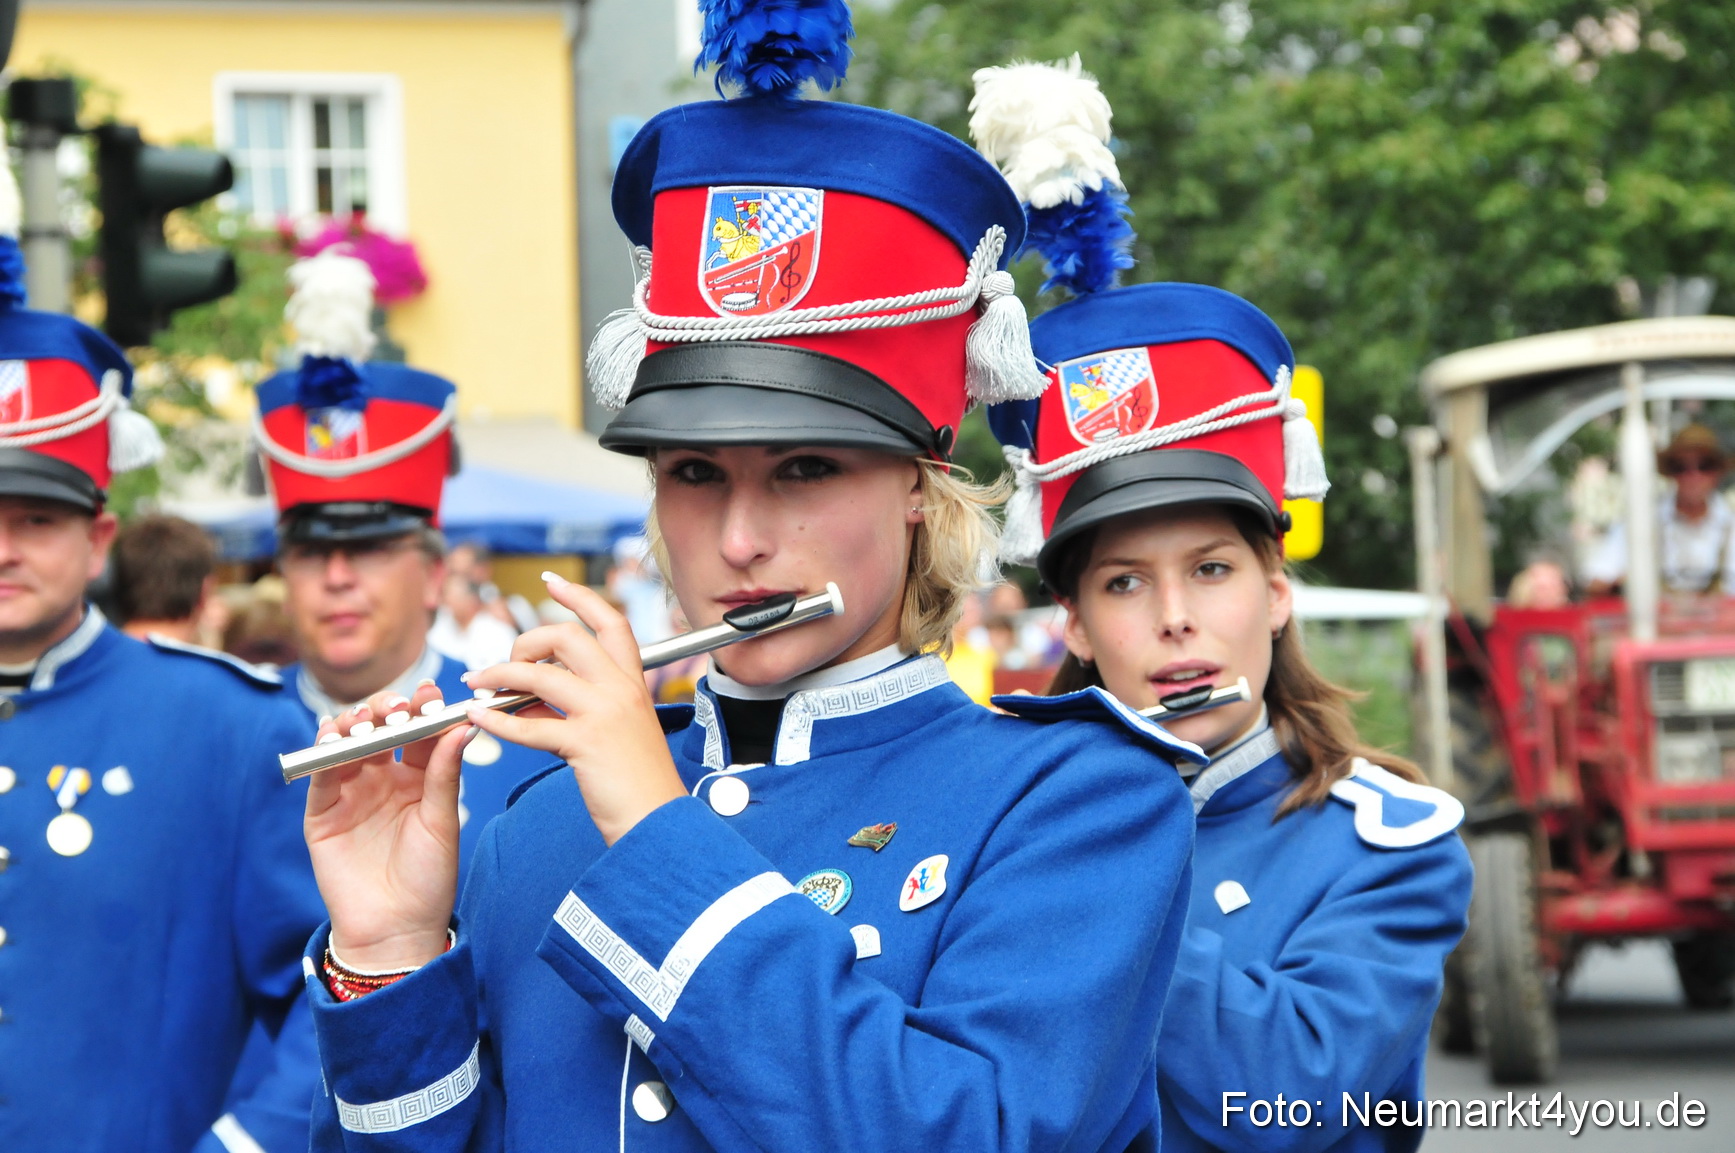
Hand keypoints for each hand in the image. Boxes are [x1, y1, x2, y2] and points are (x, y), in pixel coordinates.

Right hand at [304, 682, 466, 970]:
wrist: (396, 928)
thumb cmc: (429, 878)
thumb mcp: (442, 821)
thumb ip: (444, 773)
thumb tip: (463, 725)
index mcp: (419, 777)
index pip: (419, 731)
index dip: (423, 708)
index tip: (431, 692)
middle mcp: (384, 777)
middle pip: (381, 729)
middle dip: (386, 710)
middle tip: (397, 707)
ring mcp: (352, 791)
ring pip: (349, 743)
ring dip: (354, 723)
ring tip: (366, 719)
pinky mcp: (323, 810)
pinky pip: (321, 773)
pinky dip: (325, 751)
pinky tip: (334, 736)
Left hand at [465, 576, 685, 845]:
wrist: (659, 822)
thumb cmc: (637, 784)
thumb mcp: (615, 733)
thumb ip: (576, 709)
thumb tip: (527, 701)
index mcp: (633, 683)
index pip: (610, 622)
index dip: (579, 597)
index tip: (551, 581)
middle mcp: (622, 689)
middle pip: (567, 636)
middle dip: (525, 642)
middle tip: (504, 665)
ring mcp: (605, 713)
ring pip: (540, 675)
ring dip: (499, 676)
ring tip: (476, 687)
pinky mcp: (586, 743)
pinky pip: (529, 724)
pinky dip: (496, 720)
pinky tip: (479, 719)